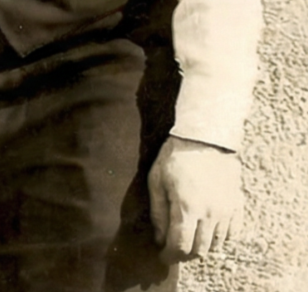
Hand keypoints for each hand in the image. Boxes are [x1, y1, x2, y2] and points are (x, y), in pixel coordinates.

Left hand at [148, 135, 243, 261]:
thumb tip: (160, 238)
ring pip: (216, 244)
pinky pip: (232, 234)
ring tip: (190, 238)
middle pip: (200, 249)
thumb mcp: (157, 181)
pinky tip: (208, 230)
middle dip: (185, 254)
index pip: (180, 245)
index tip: (163, 256)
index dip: (170, 256)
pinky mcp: (238, 206)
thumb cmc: (175, 158)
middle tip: (174, 249)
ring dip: (202, 246)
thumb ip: (158, 212)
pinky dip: (219, 239)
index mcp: (187, 207)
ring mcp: (227, 211)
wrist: (205, 139)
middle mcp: (210, 213)